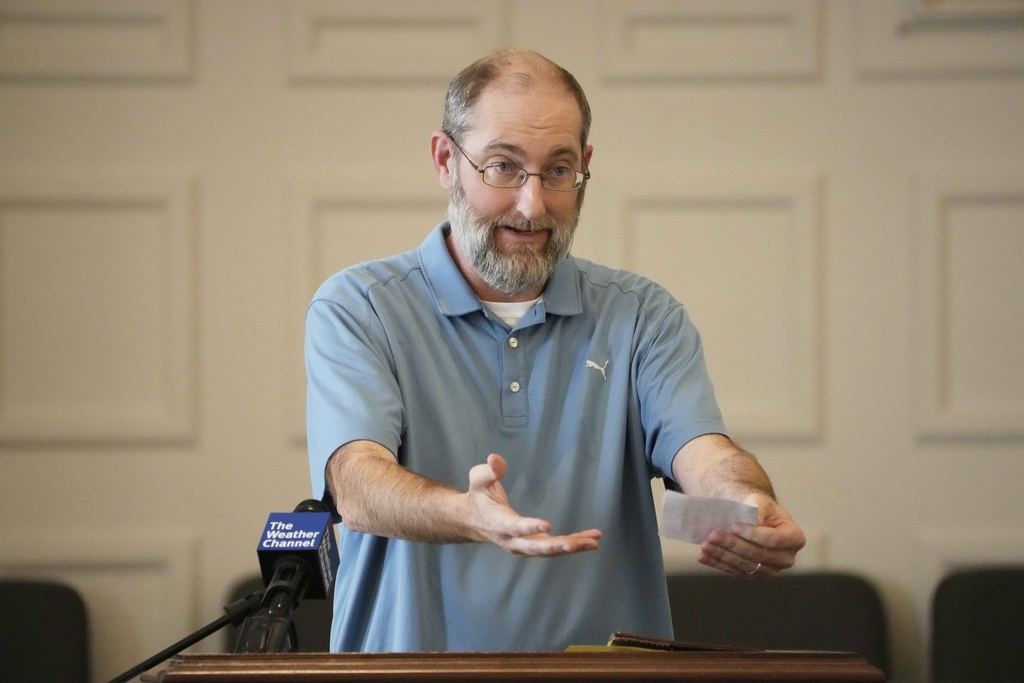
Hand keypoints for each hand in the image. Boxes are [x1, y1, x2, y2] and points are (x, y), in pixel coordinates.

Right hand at [466, 454, 601, 556]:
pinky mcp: (534, 545)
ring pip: (549, 550)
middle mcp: (512, 540)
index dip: (530, 527)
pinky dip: (574, 543)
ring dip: (572, 547)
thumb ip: (488, 471)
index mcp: (499, 524)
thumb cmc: (478, 497)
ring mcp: (523, 546)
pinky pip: (555, 547)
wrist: (473, 521)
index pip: (515, 527)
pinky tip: (592, 538)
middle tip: (575, 545)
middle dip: (556, 546)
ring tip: (594, 542)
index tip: (548, 525)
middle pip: (535, 547)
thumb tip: (495, 459)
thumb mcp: (478, 480)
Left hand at [696, 493, 804, 578]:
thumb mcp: (762, 502)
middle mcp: (786, 558)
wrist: (755, 519)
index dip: (753, 534)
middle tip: (713, 535)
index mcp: (795, 538)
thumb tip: (751, 521)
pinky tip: (704, 556)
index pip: (774, 540)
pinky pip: (735, 572)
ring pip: (744, 565)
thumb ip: (758, 508)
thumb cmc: (760, 508)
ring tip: (705, 545)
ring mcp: (770, 570)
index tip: (734, 525)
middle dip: (733, 545)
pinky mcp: (754, 575)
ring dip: (722, 555)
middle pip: (757, 554)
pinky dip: (718, 564)